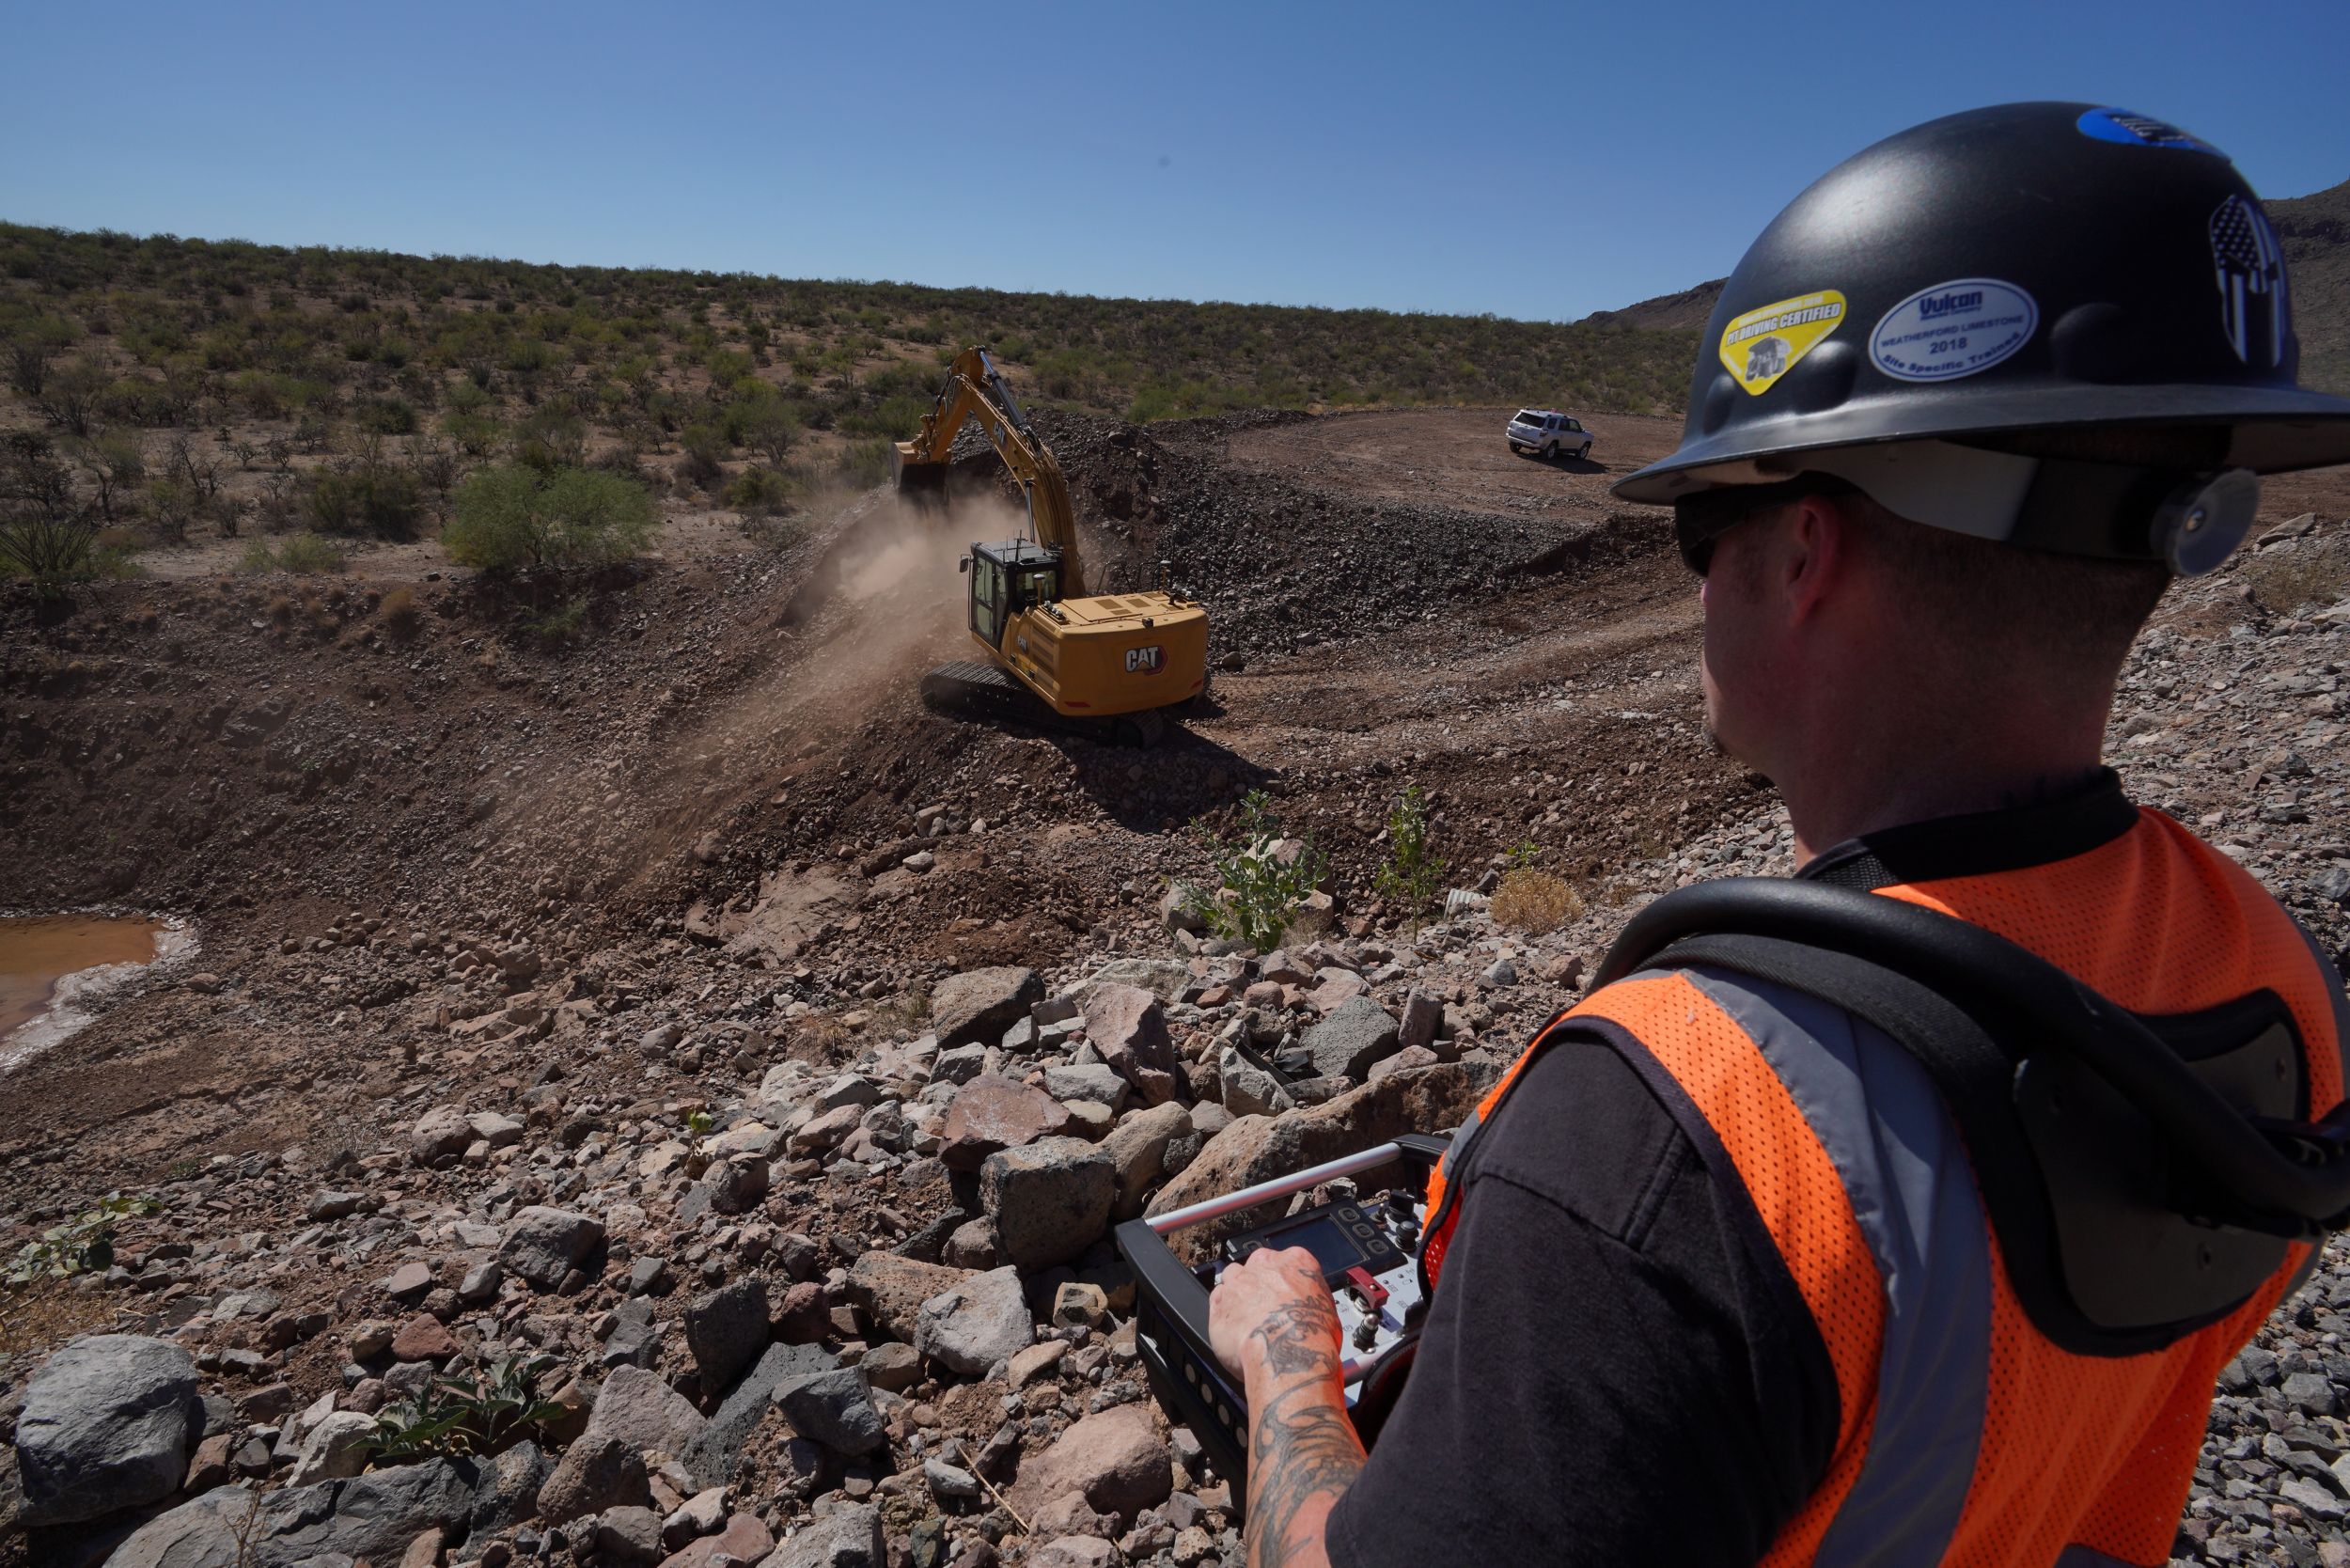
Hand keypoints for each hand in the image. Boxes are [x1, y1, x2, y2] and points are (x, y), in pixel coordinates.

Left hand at [1209, 1246, 1341, 1394]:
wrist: (1288, 1350)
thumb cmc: (1312, 1334)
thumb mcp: (1329, 1311)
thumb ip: (1311, 1301)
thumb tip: (1311, 1314)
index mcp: (1296, 1261)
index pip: (1288, 1261)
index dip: (1286, 1282)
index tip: (1288, 1296)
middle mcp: (1264, 1265)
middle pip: (1257, 1267)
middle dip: (1260, 1285)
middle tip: (1268, 1311)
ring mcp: (1238, 1282)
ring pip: (1232, 1279)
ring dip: (1238, 1296)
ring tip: (1250, 1322)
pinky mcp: (1219, 1304)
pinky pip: (1217, 1302)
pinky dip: (1223, 1314)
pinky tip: (1236, 1331)